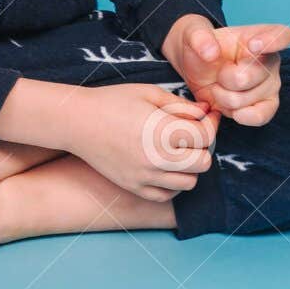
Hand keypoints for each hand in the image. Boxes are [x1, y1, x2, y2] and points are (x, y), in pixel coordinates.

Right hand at [66, 82, 219, 201]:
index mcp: (162, 131)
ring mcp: (145, 176)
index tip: (208, 116)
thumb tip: (206, 111)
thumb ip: (181, 104)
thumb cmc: (113, 101)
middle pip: (203, 163)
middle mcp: (156, 158)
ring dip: (190, 166)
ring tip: (178, 149)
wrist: (78, 122)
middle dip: (204, 146)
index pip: (205, 136)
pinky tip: (165, 165)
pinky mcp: (134, 187)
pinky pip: (167, 195)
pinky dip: (173, 183)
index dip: (211, 124)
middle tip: (193, 133)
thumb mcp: (149, 93)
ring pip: (188, 182)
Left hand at [162, 16, 289, 127]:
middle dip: (228, 77)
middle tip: (219, 72)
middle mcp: (271, 60)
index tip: (253, 45)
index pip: (282, 35)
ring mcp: (270, 85)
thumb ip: (199, 37)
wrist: (196, 70)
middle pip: (257, 74)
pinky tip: (231, 110)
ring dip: (225, 97)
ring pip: (249, 99)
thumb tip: (211, 52)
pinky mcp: (266, 106)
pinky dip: (241, 115)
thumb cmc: (201, 48)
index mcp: (260, 36)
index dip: (273, 41)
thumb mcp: (193, 34)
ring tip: (219, 86)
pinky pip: (262, 116)